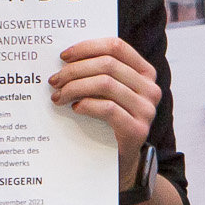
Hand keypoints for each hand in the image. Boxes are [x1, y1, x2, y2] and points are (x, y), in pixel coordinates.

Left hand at [51, 36, 163, 184]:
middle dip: (75, 70)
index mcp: (145, 72)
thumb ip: (98, 73)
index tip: (64, 57)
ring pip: (105, 84)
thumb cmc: (108, 120)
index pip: (117, 46)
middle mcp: (150, 88)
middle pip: (108, 64)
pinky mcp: (137, 130)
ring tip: (59, 96)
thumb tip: (66, 58)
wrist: (119, 158)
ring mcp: (146, 110)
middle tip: (54, 80)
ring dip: (75, 87)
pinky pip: (108, 108)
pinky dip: (87, 105)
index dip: (87, 47)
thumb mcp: (108, 92)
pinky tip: (75, 108)